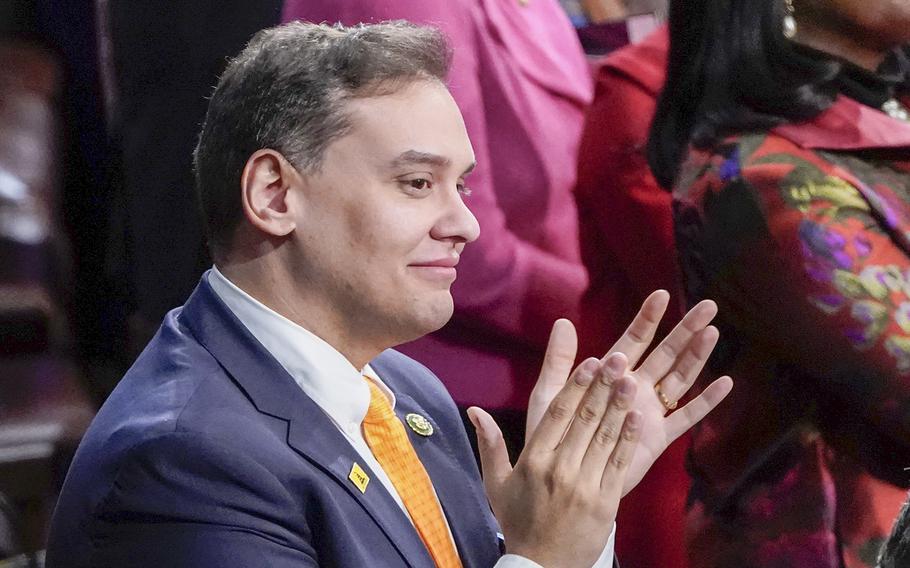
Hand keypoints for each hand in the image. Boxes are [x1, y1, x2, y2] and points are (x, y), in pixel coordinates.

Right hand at [468, 353, 641, 567]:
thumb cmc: (519, 522)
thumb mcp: (496, 484)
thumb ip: (490, 444)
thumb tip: (475, 410)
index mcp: (533, 461)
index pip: (557, 415)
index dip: (575, 386)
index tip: (590, 362)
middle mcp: (558, 469)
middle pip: (584, 420)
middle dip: (603, 386)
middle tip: (619, 359)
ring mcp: (584, 486)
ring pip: (605, 438)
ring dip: (620, 406)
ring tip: (631, 380)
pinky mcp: (605, 502)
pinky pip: (619, 464)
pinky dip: (628, 439)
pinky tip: (637, 417)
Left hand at [526, 290, 733, 494]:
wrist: (562, 477)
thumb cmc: (551, 434)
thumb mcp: (551, 394)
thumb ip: (559, 360)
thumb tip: (562, 322)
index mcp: (610, 374)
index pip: (634, 339)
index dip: (648, 318)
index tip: (661, 295)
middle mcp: (635, 387)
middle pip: (666, 353)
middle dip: (686, 330)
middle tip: (708, 306)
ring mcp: (649, 410)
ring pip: (680, 378)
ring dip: (697, 357)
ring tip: (713, 333)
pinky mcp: (658, 437)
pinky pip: (687, 417)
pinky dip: (706, 402)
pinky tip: (726, 384)